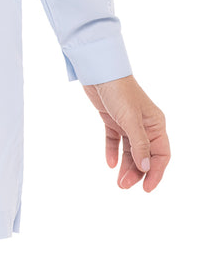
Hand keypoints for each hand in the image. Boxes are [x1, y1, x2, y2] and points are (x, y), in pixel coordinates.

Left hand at [82, 74, 169, 191]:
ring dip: (125, 166)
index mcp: (155, 124)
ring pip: (130, 150)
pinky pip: (115, 140)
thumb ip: (139, 144)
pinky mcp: (113, 119)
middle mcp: (144, 125)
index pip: (161, 155)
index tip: (146, 189)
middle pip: (144, 155)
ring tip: (118, 181)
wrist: (99, 70)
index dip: (155, 173)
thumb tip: (146, 168)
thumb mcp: (131, 119)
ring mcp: (128, 122)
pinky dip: (112, 151)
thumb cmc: (119, 91)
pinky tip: (110, 163)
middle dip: (136, 172)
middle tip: (123, 186)